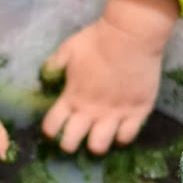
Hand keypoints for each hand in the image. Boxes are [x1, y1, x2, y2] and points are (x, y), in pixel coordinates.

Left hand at [42, 0, 178, 153]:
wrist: (131, 35)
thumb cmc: (97, 40)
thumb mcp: (67, 49)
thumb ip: (54, 65)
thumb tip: (45, 76)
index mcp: (70, 97)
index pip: (51, 127)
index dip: (50, 131)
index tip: (54, 129)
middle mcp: (89, 111)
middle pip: (70, 144)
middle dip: (69, 145)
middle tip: (75, 138)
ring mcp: (114, 114)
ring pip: (99, 147)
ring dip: (96, 145)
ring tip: (99, 137)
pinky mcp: (137, 112)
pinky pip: (127, 137)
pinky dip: (122, 137)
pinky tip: (121, 130)